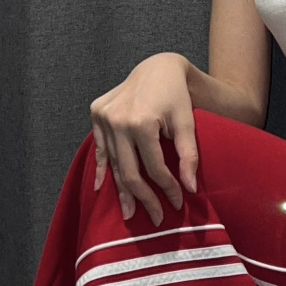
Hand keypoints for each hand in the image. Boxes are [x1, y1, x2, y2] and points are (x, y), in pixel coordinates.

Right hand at [89, 52, 197, 224]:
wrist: (157, 66)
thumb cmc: (177, 95)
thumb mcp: (187, 122)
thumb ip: (188, 155)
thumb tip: (189, 188)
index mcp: (140, 122)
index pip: (154, 167)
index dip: (166, 188)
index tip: (176, 202)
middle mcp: (117, 120)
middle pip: (129, 171)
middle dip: (143, 198)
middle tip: (154, 218)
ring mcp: (103, 117)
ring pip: (113, 163)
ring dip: (122, 190)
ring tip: (130, 212)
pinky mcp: (96, 113)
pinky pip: (99, 148)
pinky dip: (100, 169)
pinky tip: (101, 189)